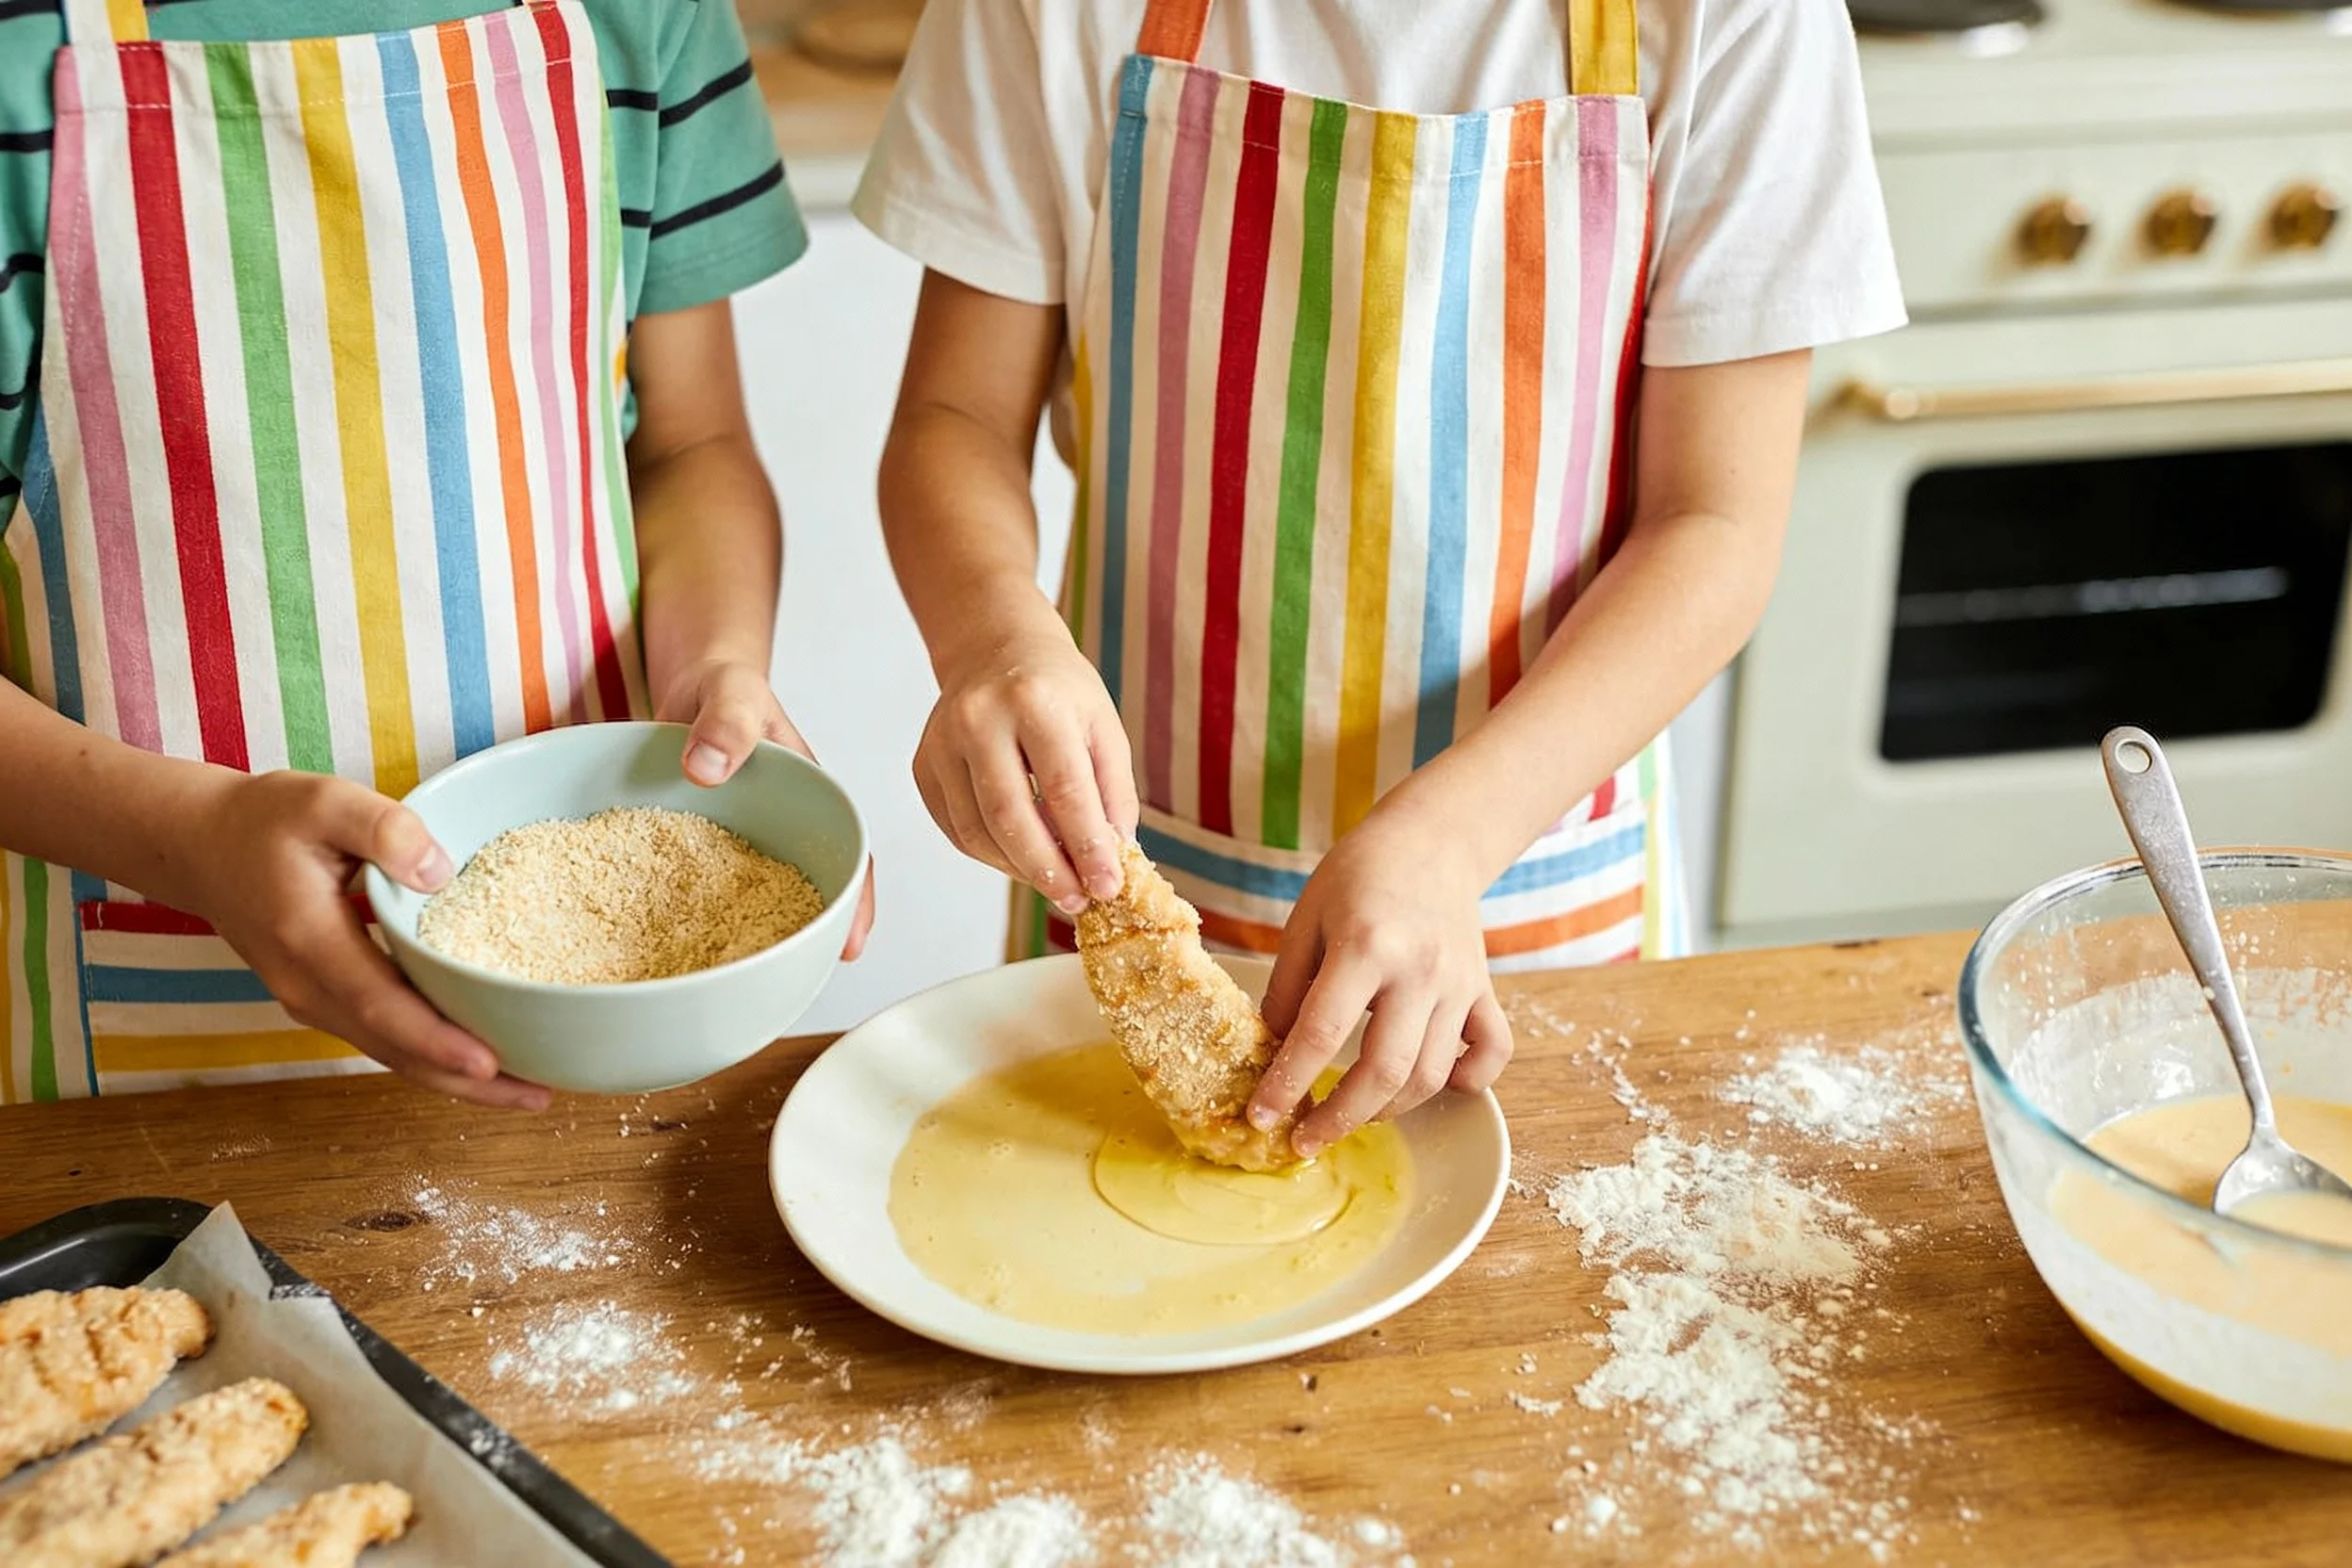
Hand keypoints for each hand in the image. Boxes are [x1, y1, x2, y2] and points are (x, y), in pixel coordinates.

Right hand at [178, 771, 551, 1109]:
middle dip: (465, 1082)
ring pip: (390, 1054)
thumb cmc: (263, 820)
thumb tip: (440, 872)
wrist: (198, 846)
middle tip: (537, 1096)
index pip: (380, 1004)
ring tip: (526, 1091)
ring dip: (454, 1080)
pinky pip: (383, 1039)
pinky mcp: (324, 1000)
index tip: (489, 1063)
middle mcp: (309, 987)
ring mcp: (312, 1001)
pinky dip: (431, 1057)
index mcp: (310, 940)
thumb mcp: (322, 800)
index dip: (435, 1039)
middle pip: (394, 1050)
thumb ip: (382, 828)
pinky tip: (480, 1062)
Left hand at [655, 657, 874, 960]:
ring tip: (729, 984)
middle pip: (806, 895)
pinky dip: (688, 919)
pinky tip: (666, 948)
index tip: (851, 944)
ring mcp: (740, 847)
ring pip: (752, 903)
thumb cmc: (724, 683)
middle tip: (786, 985)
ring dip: (746, 940)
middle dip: (803, 942)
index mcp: (812, 801)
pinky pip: (698, 892)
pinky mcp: (697, 852)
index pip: (850, 857)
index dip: (855, 904)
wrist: (688, 681)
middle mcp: (782, 834)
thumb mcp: (732, 690)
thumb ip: (727, 720)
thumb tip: (706, 769)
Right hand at [914, 619, 1136, 912]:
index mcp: (1035, 701)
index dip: (1087, 846)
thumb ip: (1113, 794)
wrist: (995, 647)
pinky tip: (1021, 858)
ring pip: (977, 831)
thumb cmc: (1058, 689)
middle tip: (1077, 899)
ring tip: (1055, 882)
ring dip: (1019, 869)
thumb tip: (1114, 860)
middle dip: (1048, 870)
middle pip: (1010, 816)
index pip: (1063, 788)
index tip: (1108, 886)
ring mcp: (942, 742)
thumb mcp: (1103, 727)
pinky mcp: (923, 765)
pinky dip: (992, 855)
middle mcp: (979, 718)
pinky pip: (956, 829)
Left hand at [1247, 807, 1513, 1157]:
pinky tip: (1432, 1087)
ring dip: (1387, 1109)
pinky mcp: (1484, 991)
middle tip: (1306, 1140)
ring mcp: (1459, 984)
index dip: (1288, 1083)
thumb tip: (1271, 1053)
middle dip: (1340, 1117)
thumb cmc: (1359, 876)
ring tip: (1350, 1114)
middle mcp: (1419, 971)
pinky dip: (1467, 1081)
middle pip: (1385, 1070)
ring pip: (1431, 1074)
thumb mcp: (1306, 920)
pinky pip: (1492, 1052)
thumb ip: (1288, 988)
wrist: (1432, 840)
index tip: (1263, 1116)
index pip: (1321, 1033)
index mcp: (1366, 946)